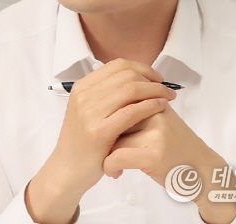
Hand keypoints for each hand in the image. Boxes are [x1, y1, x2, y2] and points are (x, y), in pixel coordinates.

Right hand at [52, 58, 176, 195]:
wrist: (67, 171)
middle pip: (127, 75)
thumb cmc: (84, 140)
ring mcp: (90, 113)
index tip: (156, 78)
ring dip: (155, 91)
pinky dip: (150, 105)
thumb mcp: (89, 109)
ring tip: (168, 97)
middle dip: (152, 79)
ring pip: (131, 89)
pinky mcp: (99, 132)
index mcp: (83, 86)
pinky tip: (161, 107)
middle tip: (166, 89)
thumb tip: (138, 76)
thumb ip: (107, 93)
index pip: (118, 65)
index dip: (142, 68)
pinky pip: (131, 111)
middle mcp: (84, 95)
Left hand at [103, 102, 235, 223]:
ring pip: (113, 137)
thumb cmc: (177, 146)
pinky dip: (110, 167)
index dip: (108, 115)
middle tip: (106, 149)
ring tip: (112, 164)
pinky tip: (116, 173)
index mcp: (155, 99)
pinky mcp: (153, 154)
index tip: (109, 131)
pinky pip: (117, 157)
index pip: (120, 97)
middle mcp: (155, 112)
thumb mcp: (160, 120)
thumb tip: (106, 105)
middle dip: (106, 135)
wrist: (203, 169)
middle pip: (115, 116)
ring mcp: (155, 133)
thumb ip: (139, 110)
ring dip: (106, 154)